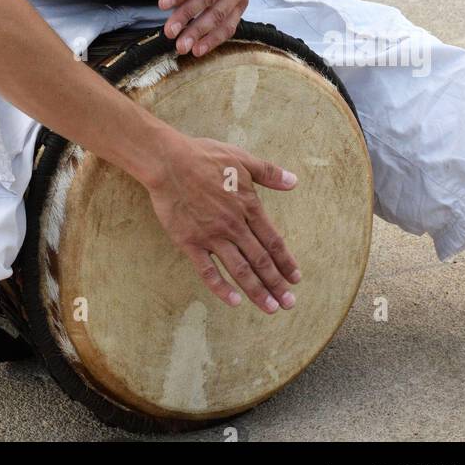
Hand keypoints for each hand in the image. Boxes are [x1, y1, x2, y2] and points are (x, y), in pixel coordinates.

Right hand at [144, 130, 300, 312]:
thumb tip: (294, 181)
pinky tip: (234, 301)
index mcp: (248, 206)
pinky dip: (221, 288)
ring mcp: (212, 236)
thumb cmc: (204, 157)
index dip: (286, 261)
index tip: (296, 279)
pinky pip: (208, 271)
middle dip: (276, 284)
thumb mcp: (241, 159)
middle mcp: (233, 225)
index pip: (273, 240)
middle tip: (289, 304)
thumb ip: (269, 173)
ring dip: (256, 291)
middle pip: (260, 260)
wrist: (169, 162)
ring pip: (240, 269)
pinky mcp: (190, 242)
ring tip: (270, 308)